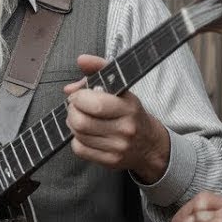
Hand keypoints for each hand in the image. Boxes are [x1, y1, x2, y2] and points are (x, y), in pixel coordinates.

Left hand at [64, 54, 170, 181]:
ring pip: (78, 135)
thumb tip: (81, 60)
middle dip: (71, 112)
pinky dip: (76, 140)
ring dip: (72, 124)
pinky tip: (84, 134)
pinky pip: (80, 149)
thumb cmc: (130, 112)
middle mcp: (125, 128)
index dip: (78, 98)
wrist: (149, 144)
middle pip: (82, 122)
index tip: (78, 95)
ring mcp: (118, 147)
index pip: (95, 104)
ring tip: (79, 118)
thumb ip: (100, 69)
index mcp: (128, 106)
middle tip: (75, 107)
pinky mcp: (110, 161)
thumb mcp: (121, 88)